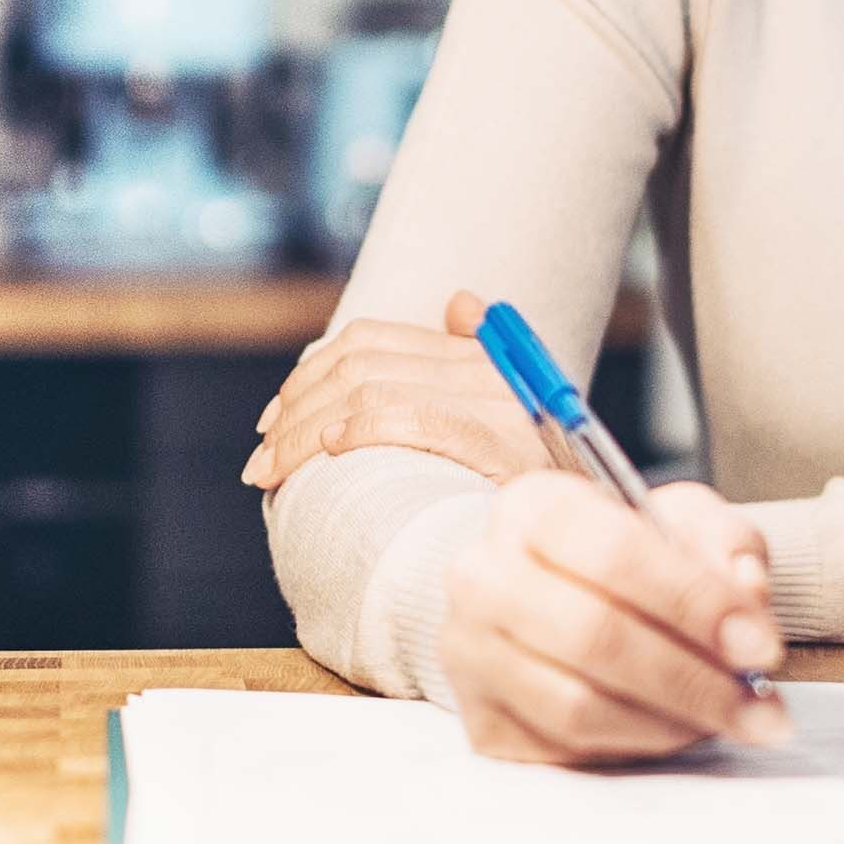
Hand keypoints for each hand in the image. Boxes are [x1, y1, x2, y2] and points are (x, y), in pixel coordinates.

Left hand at [242, 290, 551, 490]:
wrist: (582, 542)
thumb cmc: (533, 495)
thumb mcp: (507, 424)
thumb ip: (472, 365)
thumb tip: (458, 301)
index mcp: (481, 358)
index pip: (372, 340)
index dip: (311, 373)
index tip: (275, 417)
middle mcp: (486, 370)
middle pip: (360, 364)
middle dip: (294, 408)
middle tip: (261, 455)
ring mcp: (493, 402)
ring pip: (369, 390)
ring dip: (303, 431)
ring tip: (272, 470)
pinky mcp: (495, 441)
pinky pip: (412, 417)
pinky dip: (359, 430)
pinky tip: (328, 453)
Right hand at [440, 470, 788, 764]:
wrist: (541, 597)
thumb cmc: (622, 560)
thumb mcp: (680, 524)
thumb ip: (725, 544)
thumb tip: (748, 593)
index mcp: (534, 507)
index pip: (615, 553)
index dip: (696, 604)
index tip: (761, 646)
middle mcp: (484, 576)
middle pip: (595, 637)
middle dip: (694, 681)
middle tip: (760, 709)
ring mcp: (471, 654)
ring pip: (580, 706)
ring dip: (672, 723)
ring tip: (728, 721)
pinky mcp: (480, 721)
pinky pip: (567, 750)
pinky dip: (637, 747)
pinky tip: (675, 729)